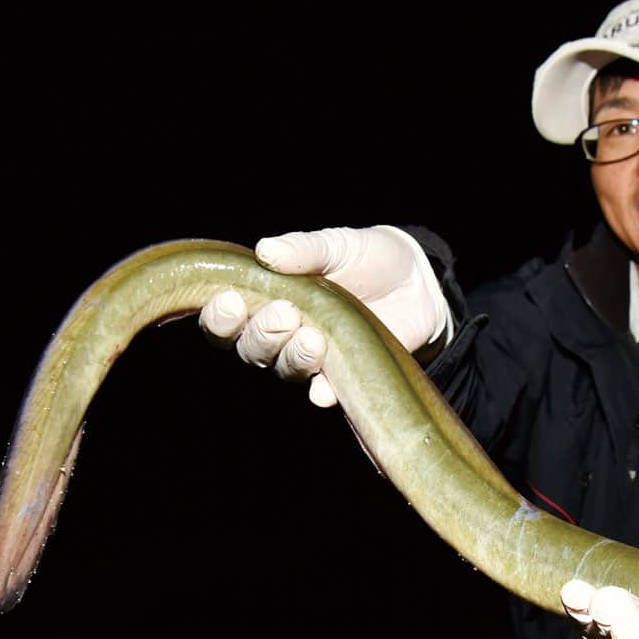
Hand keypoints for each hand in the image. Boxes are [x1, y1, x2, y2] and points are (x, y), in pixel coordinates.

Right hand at [200, 225, 452, 406]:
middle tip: (285, 314)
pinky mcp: (342, 377)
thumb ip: (303, 249)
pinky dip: (321, 392)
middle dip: (261, 334)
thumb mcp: (336, 245)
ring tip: (313, 337)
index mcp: (267, 298)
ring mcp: (311, 358)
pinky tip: (324, 389)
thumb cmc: (366, 259)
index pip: (227, 318)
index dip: (220, 317)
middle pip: (250, 348)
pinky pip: (323, 393)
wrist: (417, 284)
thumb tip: (265, 250)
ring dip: (292, 356)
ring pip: (283, 369)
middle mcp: (281, 334)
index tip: (232, 301)